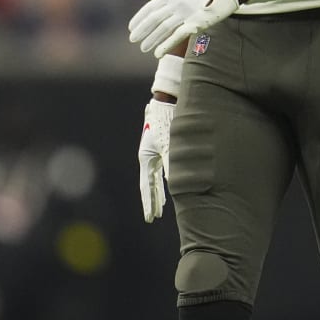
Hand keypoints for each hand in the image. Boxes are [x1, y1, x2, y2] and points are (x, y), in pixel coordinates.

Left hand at [128, 0, 240, 57]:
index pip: (150, 8)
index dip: (139, 18)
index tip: (131, 28)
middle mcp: (177, 2)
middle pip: (154, 18)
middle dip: (142, 30)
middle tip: (133, 39)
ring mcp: (186, 12)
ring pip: (164, 28)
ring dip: (152, 39)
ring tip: (143, 48)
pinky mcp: (196, 22)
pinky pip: (178, 35)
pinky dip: (166, 44)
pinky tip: (158, 53)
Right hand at [138, 98, 174, 221]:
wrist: (166, 101)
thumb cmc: (166, 121)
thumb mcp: (169, 144)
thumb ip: (171, 163)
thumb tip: (173, 182)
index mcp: (147, 158)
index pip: (147, 187)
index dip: (149, 204)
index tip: (150, 218)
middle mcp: (148, 157)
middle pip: (149, 185)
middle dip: (152, 202)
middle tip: (154, 217)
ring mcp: (153, 153)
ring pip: (154, 178)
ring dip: (158, 193)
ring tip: (161, 208)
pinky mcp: (160, 148)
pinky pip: (160, 170)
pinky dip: (164, 181)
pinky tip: (168, 186)